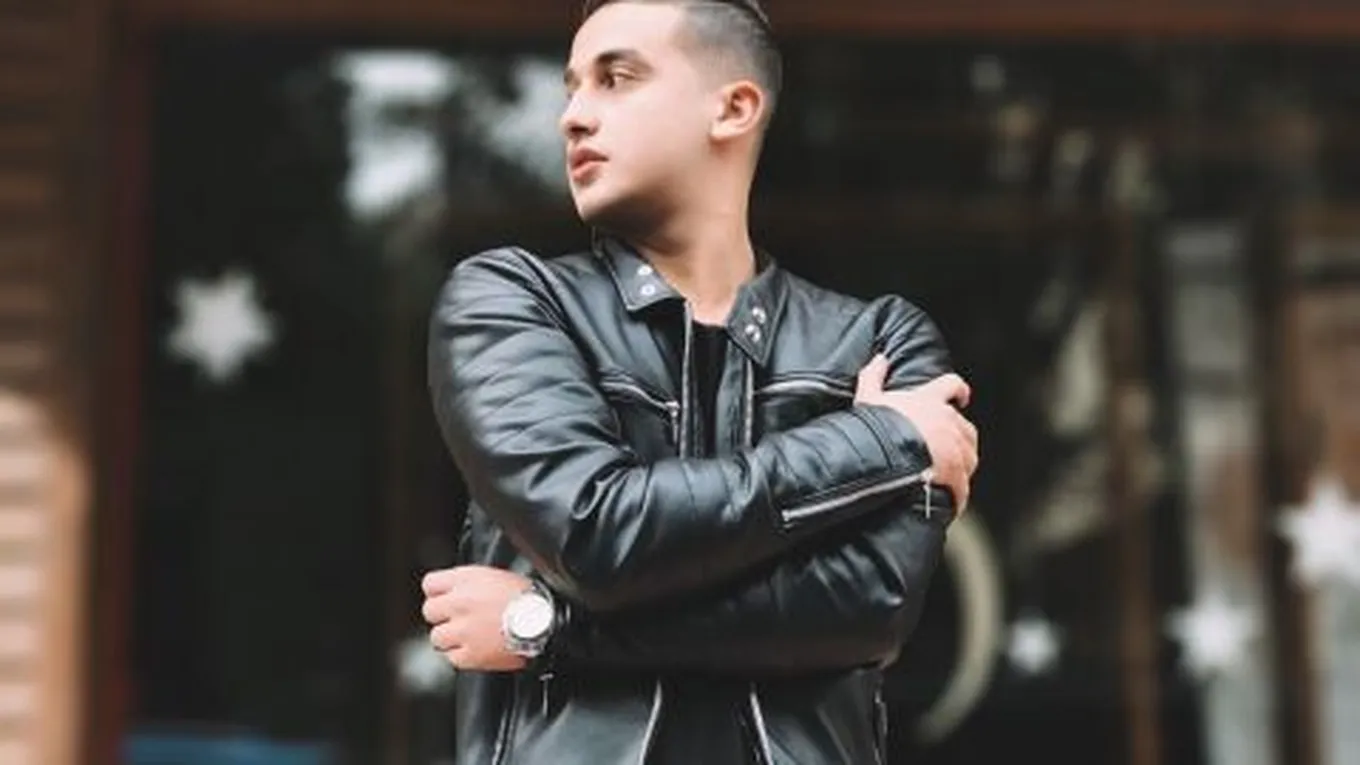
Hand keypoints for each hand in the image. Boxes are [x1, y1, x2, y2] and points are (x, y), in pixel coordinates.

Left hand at [420, 565, 530, 671]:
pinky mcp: (470, 655)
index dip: (439, 592)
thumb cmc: (529, 597)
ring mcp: (462, 631)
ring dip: (451, 638)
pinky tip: (477, 648)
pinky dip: (462, 655)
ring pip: (437, 637)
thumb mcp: (497, 576)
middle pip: (430, 611)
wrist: (545, 622)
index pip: (430, 584)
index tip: (445, 597)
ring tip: (469, 636)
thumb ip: (471, 582)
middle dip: (443, 616)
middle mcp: (459, 603)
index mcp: (466, 580)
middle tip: (459, 619)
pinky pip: (452, 657)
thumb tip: (457, 590)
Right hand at [855, 355, 978, 512]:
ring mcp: (955, 446)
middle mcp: (948, 420)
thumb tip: (880, 358)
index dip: (958, 390)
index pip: (952, 385)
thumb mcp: (868, 398)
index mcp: (929, 399)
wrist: (884, 455)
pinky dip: (958, 494)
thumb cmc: (876, 426)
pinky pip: (963, 486)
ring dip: (961, 466)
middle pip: (965, 427)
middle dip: (959, 438)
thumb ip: (873, 376)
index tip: (962, 395)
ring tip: (948, 479)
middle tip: (946, 451)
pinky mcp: (957, 473)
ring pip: (969, 455)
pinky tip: (951, 502)